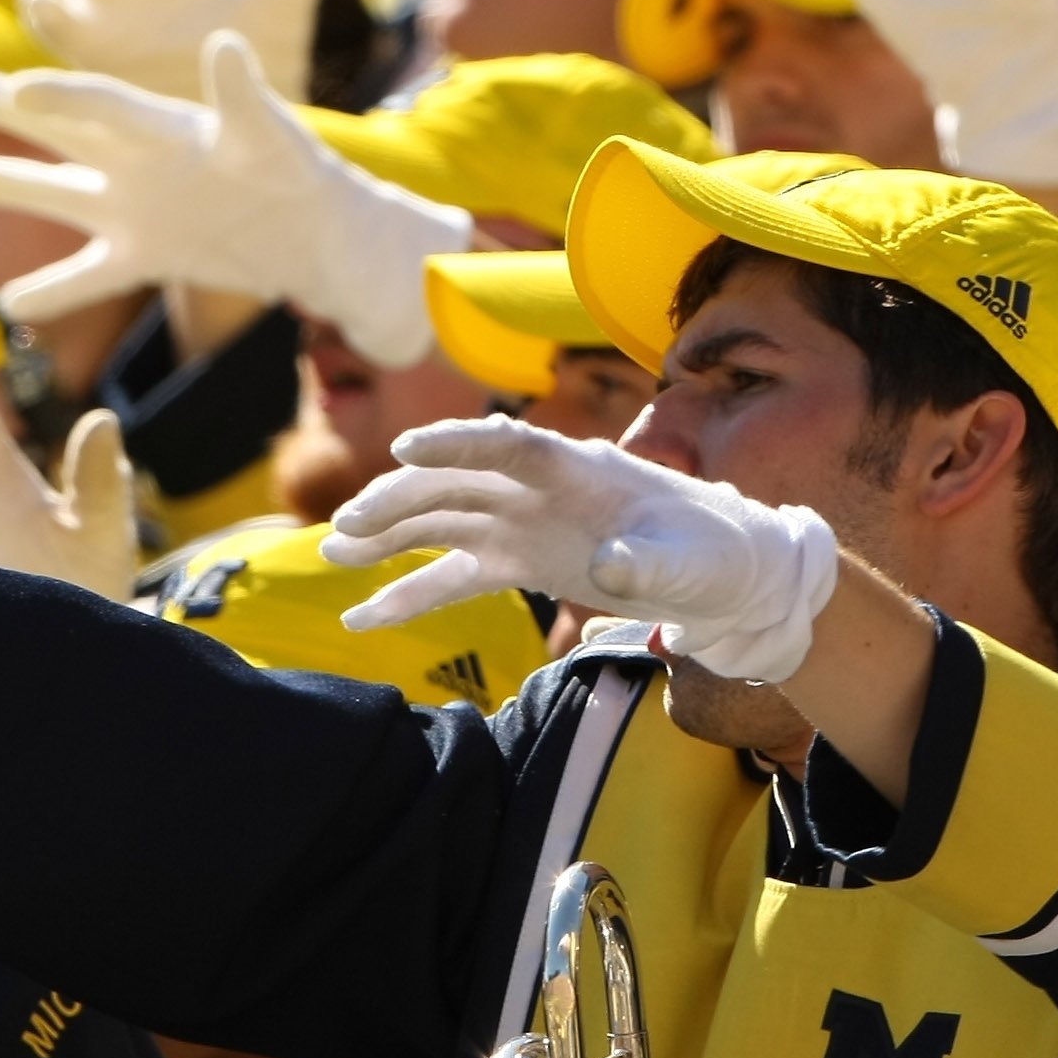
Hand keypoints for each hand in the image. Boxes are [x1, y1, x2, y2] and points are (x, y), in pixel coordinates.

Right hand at [0, 30, 472, 365]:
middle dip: (12, 114)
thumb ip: (242, 97)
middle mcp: (139, 160)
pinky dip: (52, 291)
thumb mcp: (271, 136)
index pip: (99, 103)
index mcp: (165, 124)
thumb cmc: (302, 174)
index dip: (58, 96)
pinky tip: (9, 305)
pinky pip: (88, 276)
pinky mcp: (146, 256)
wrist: (320, 237)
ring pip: (60, 195)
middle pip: (63, 131)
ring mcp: (136, 209)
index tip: (14, 89)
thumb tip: (225, 44)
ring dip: (12, 185)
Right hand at [326, 414, 836, 681]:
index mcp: (579, 469)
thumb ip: (650, 561)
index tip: (406, 450)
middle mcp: (539, 488)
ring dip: (387, 537)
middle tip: (348, 528)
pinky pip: (452, 577)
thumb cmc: (718, 557)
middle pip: (456, 484)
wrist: (726, 577)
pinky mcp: (519, 561)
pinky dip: (408, 595)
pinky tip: (361, 615)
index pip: (508, 445)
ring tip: (331, 553)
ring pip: (441, 522)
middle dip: (399, 501)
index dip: (457, 443)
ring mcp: (523, 523)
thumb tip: (609, 565)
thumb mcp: (695, 562)